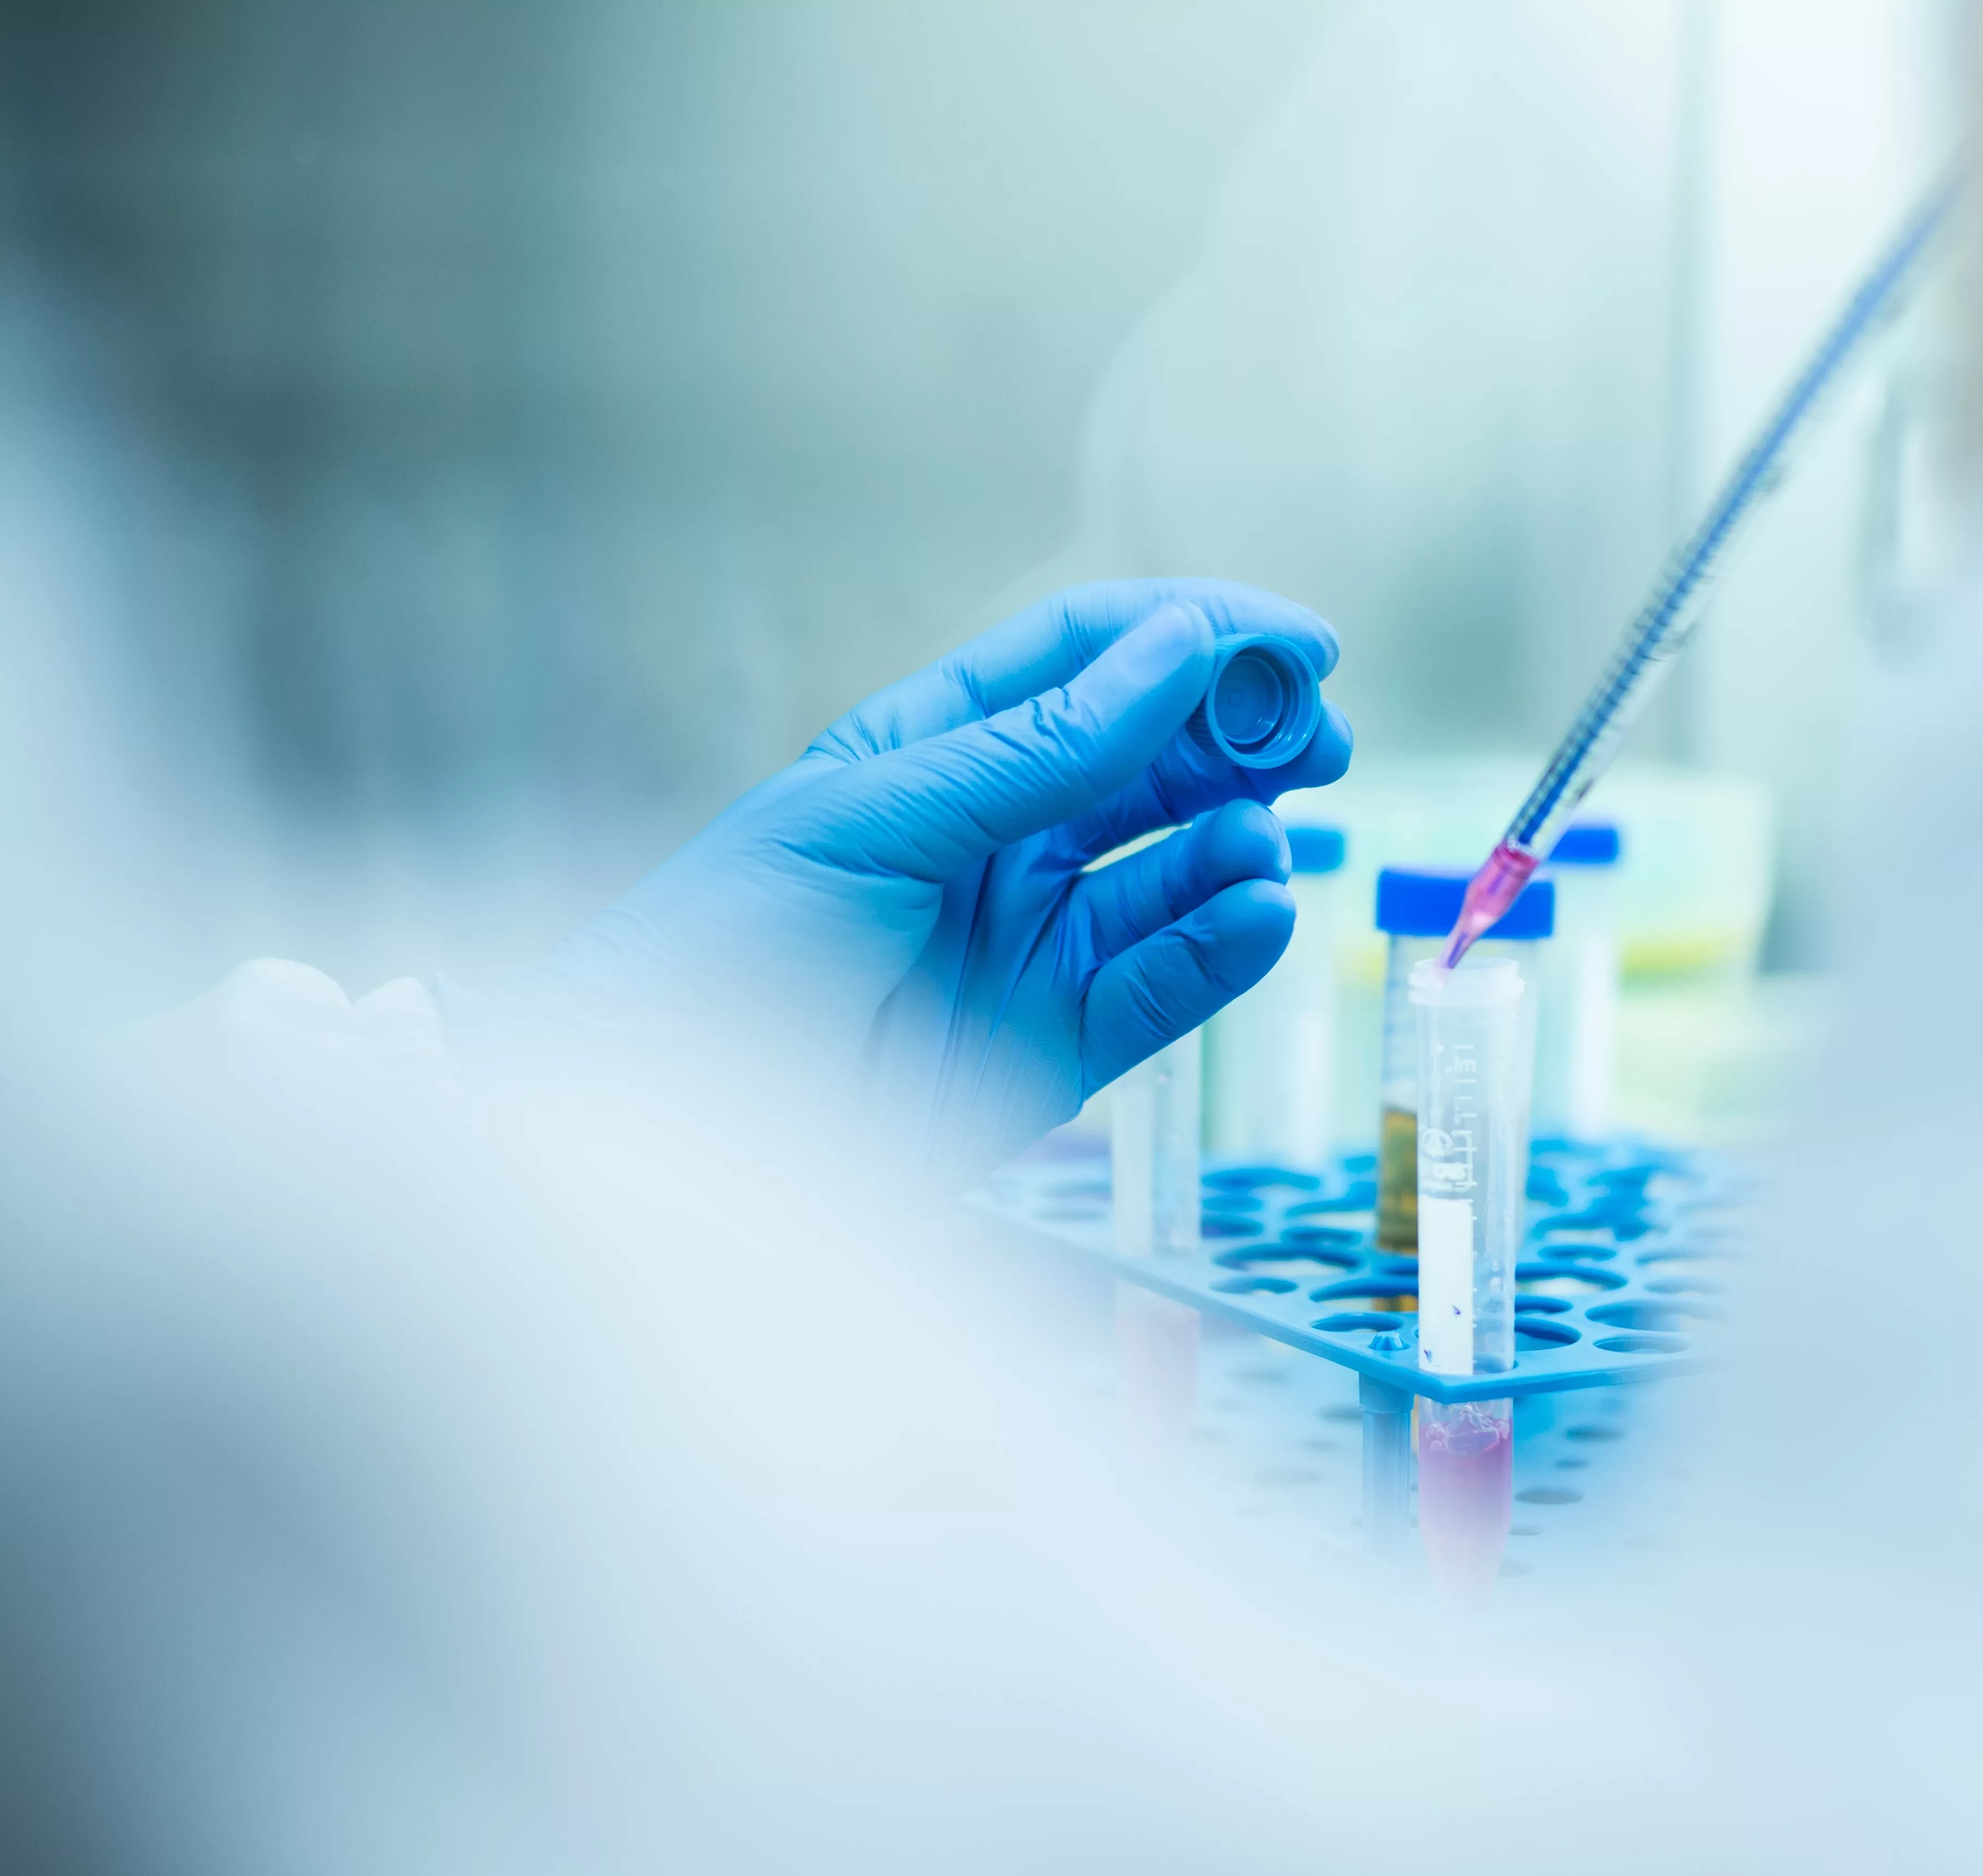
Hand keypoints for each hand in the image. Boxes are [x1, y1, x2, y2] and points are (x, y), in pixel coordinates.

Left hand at [453, 580, 1351, 1175]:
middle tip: (1321, 740)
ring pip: (1174, 873)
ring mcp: (1034, 941)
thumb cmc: (717, 949)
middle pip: (1154, 761)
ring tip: (1267, 847)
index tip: (1293, 642)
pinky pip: (1166, 981)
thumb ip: (1037, 749)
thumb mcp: (873, 819)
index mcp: (936, 751)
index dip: (1194, 637)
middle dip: (1243, 741)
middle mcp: (998, 837)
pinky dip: (1224, 946)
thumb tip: (1176, 653)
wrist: (661, 1130)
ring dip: (1237, 846)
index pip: (1088, 660)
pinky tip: (1260, 911)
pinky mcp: (1060, 1044)